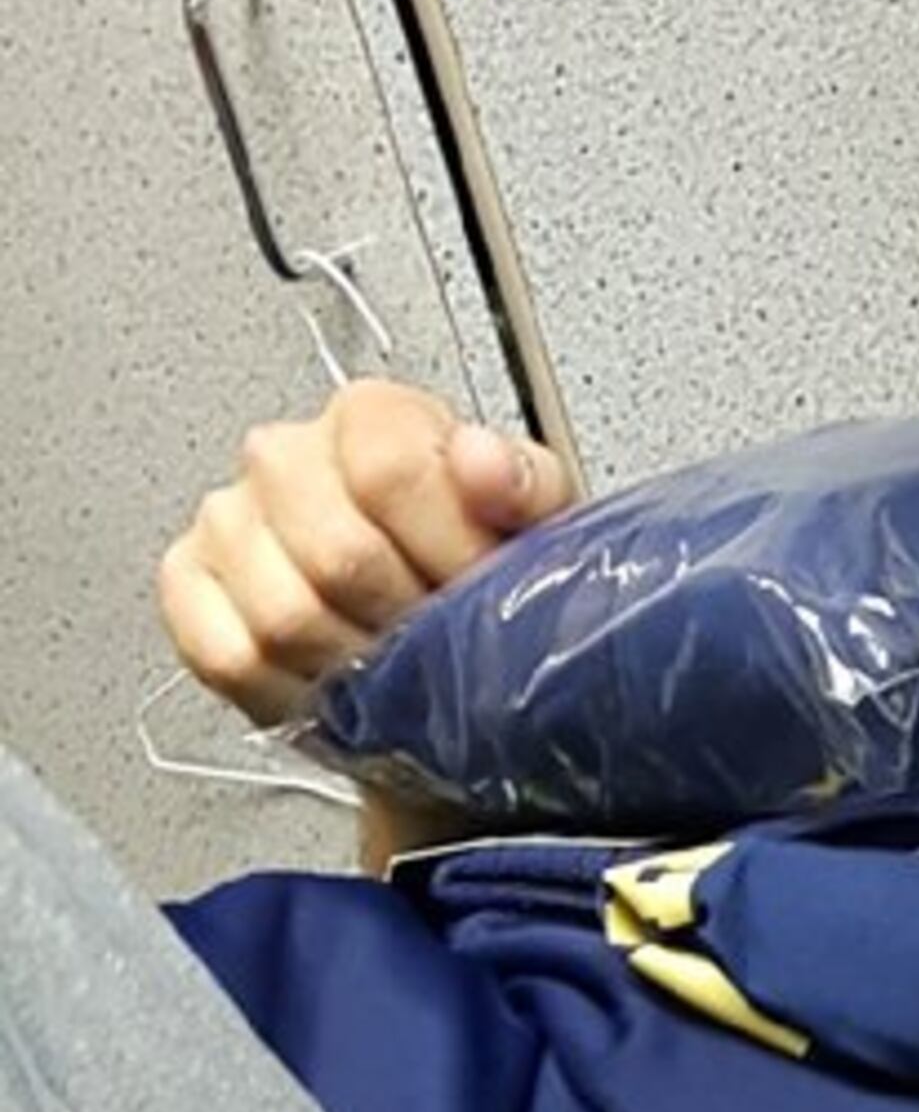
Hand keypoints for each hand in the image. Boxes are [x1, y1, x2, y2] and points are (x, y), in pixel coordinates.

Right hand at [154, 376, 572, 727]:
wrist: (432, 655)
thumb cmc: (477, 580)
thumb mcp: (536, 529)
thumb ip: (525, 486)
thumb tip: (483, 462)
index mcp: (370, 419)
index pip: (390, 468)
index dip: (446, 550)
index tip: (477, 588)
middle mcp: (286, 457)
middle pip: (338, 553)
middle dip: (406, 621)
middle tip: (441, 644)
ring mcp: (228, 520)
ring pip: (284, 614)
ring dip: (353, 666)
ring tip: (394, 671)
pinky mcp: (189, 587)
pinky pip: (229, 654)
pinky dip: (291, 692)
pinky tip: (335, 686)